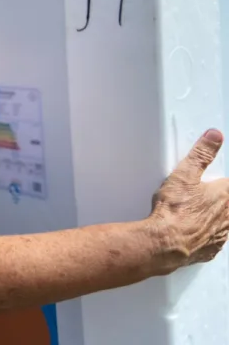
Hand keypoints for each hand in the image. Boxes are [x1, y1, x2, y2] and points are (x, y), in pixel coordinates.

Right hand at [149, 129, 228, 271]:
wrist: (165, 242)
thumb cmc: (174, 210)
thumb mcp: (184, 174)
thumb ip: (201, 154)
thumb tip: (215, 136)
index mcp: (224, 196)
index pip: (228, 184)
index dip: (220, 182)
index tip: (213, 183)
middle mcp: (227, 217)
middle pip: (228, 205)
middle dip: (219, 200)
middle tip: (200, 197)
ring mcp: (220, 235)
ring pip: (225, 224)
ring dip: (216, 218)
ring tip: (197, 214)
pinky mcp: (210, 250)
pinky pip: (215, 241)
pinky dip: (208, 236)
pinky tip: (196, 233)